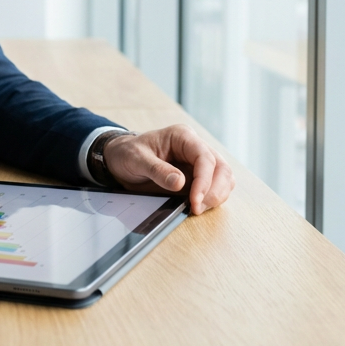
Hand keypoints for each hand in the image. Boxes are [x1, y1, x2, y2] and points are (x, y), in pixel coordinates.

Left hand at [101, 125, 234, 214]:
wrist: (120, 159)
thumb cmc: (128, 154)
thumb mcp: (136, 159)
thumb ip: (157, 170)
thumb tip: (180, 183)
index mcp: (182, 136)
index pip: (205, 157)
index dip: (204, 180)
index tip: (195, 200)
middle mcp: (195, 147)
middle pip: (221, 167)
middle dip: (214, 190)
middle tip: (197, 208)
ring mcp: (199, 161)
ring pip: (224, 178)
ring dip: (216, 195)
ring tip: (197, 209)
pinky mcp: (198, 176)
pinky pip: (216, 187)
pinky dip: (213, 198)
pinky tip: (199, 206)